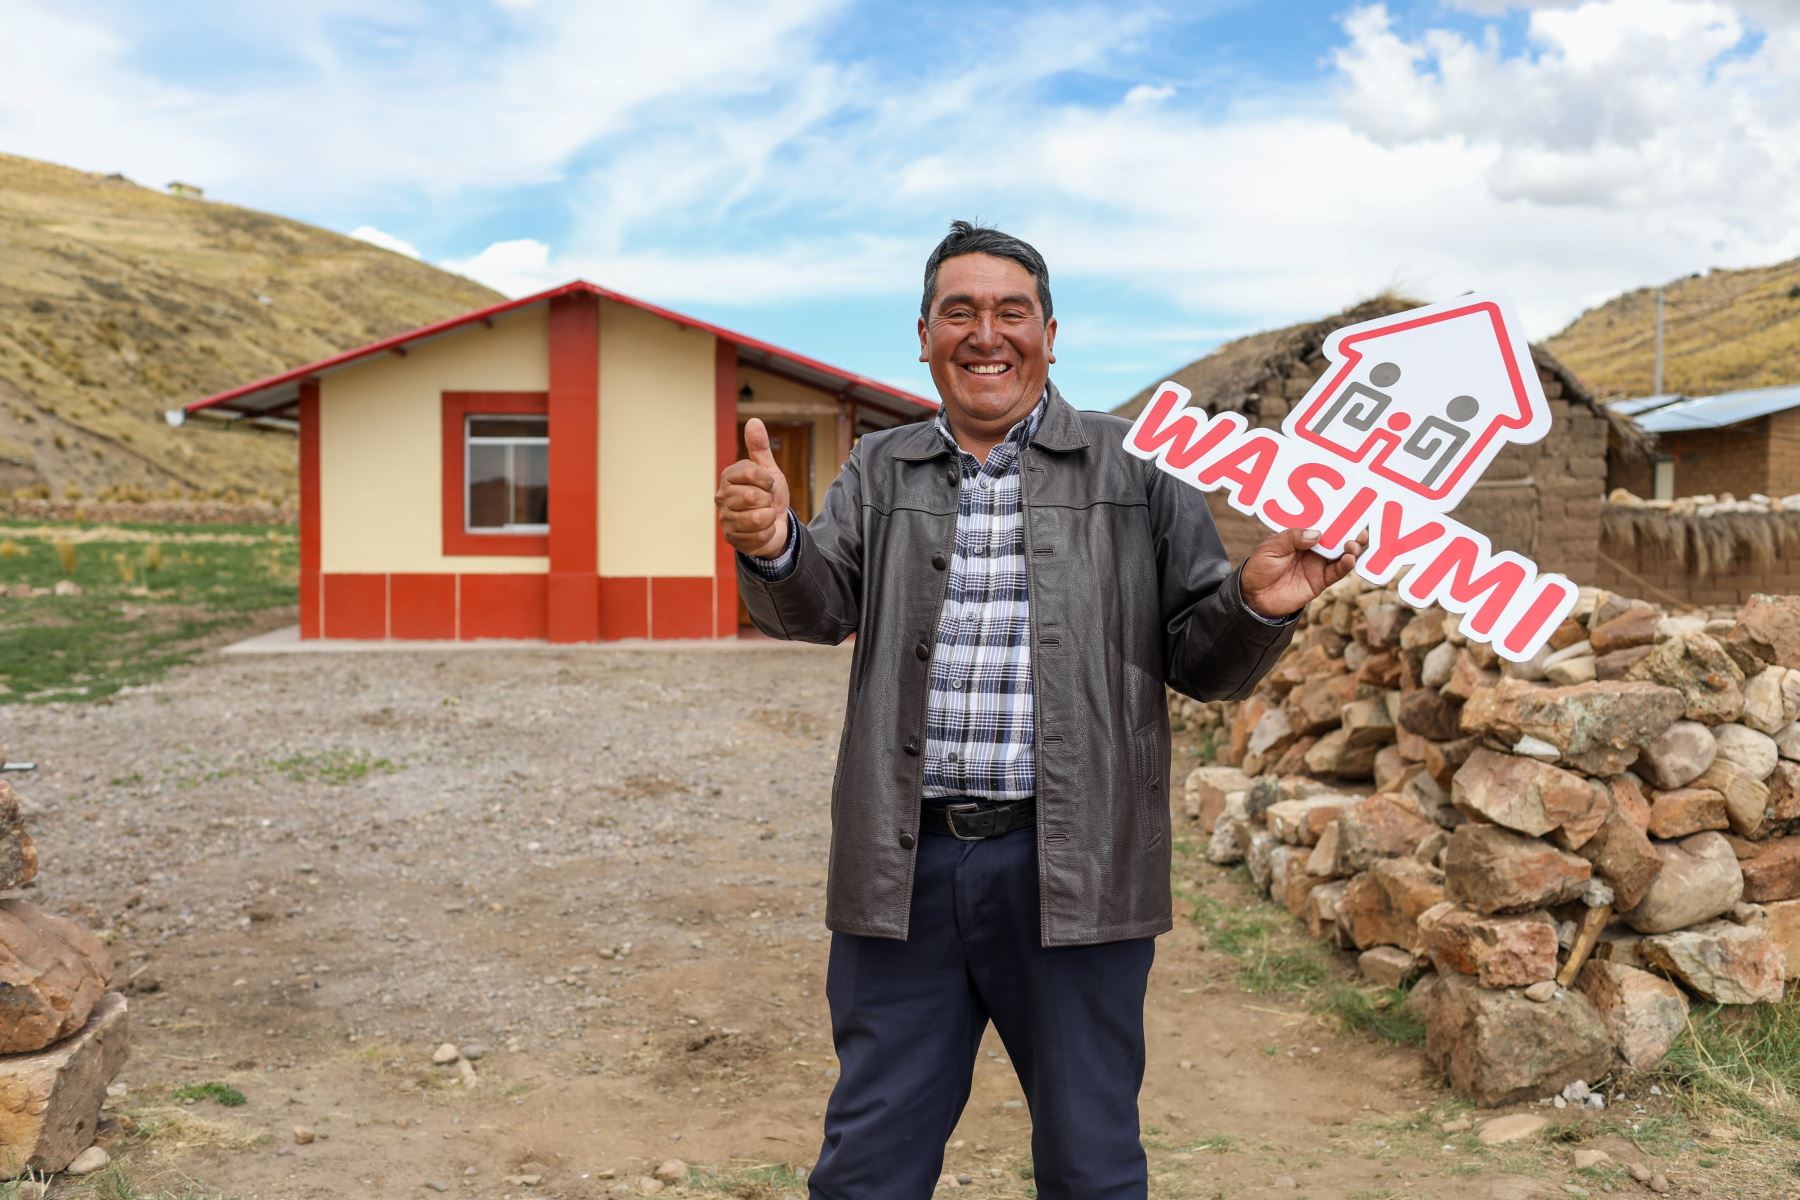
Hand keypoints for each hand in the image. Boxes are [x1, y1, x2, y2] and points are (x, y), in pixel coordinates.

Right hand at [716, 417, 791, 557]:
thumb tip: (754, 420)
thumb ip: (760, 448)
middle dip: (768, 500)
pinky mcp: (732, 539)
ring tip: (764, 516)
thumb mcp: (769, 470)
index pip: (753, 472)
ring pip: (758, 518)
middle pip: (754, 496)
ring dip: (769, 518)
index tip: (767, 485)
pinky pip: (759, 535)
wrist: (775, 524)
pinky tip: (762, 530)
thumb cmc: (769, 495)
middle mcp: (721, 497)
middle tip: (765, 502)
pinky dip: (767, 533)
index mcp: (729, 477)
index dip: (768, 480)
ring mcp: (725, 519)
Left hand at [1240, 529, 1365, 619]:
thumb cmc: (1259, 568)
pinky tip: (1350, 559)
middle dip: (1350, 531)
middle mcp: (1314, 549)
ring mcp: (1318, 564)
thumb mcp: (1271, 547)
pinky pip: (1337, 572)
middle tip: (1359, 528)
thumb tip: (1317, 533)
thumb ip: (1292, 538)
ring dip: (1352, 547)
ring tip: (1354, 544)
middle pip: (1337, 537)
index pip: (1322, 523)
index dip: (1335, 517)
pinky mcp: (1321, 581)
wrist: (1254, 596)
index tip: (1348, 511)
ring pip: (1342, 554)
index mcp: (1302, 536)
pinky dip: (1346, 565)